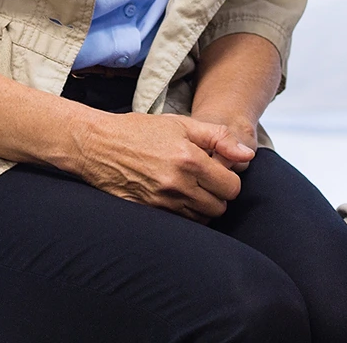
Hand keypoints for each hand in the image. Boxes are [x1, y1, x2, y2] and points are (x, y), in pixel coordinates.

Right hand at [66, 111, 253, 220]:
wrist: (98, 145)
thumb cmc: (141, 131)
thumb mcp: (182, 124)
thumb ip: (219, 137)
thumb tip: (248, 155)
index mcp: (190, 160)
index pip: (231, 187)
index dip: (229, 179)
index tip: (218, 171)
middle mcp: (177, 185)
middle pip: (219, 207)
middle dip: (217, 195)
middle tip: (205, 181)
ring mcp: (161, 202)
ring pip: (201, 219)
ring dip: (201, 207)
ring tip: (190, 189)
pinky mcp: (148, 213)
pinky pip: (179, 223)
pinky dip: (183, 214)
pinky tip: (175, 198)